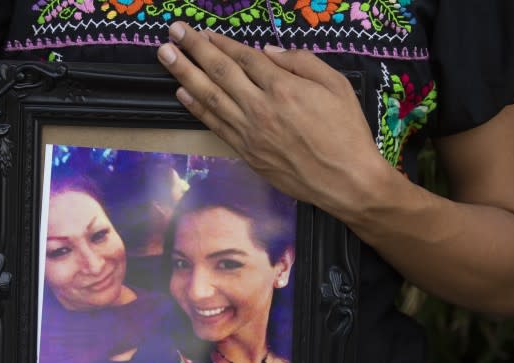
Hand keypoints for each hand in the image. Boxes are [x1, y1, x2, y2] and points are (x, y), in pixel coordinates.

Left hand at [156, 22, 391, 217]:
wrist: (346, 180)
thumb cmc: (347, 132)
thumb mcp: (336, 85)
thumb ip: (302, 62)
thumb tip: (269, 51)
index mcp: (283, 87)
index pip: (244, 57)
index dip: (221, 42)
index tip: (204, 31)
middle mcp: (260, 108)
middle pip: (220, 72)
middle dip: (193, 49)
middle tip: (173, 33)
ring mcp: (250, 132)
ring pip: (210, 97)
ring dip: (184, 74)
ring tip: (166, 56)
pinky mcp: (247, 153)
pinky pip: (216, 126)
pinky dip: (197, 108)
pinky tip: (182, 93)